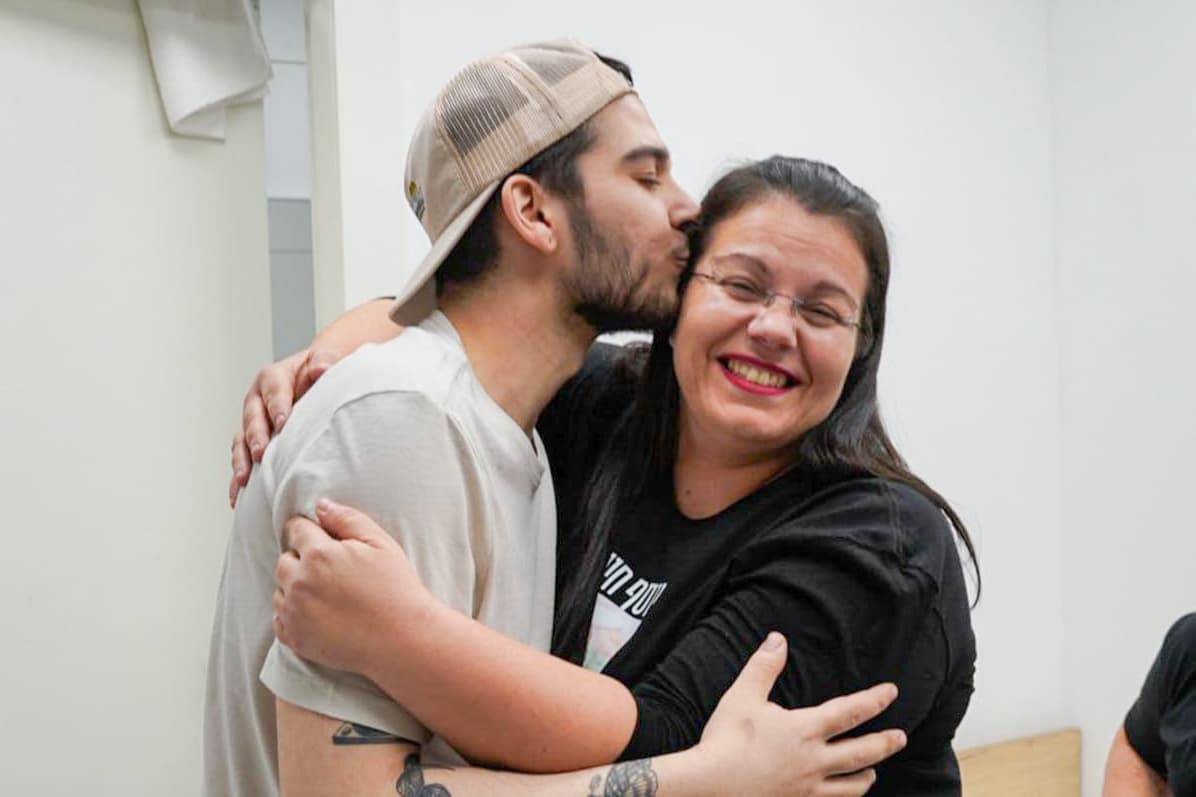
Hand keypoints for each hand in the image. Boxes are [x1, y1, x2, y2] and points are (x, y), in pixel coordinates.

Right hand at [229, 347, 342, 505]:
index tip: (283, 422)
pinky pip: (242, 459)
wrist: (317, 381)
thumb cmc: (322, 374)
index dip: (278, 404)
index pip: (274, 389)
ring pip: (241, 439)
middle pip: (253, 416)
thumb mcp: (326, 361)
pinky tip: (237, 495)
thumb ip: (324, 361)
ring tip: (244, 478)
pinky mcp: (252, 441)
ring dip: (242, 459)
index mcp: (275, 377)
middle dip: (256, 435)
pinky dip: (238, 477)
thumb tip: (322, 366)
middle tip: (260, 453)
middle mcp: (258, 399)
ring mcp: (253, 421)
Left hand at [274, 499, 428, 675]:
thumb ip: (347, 519)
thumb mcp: (380, 543)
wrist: (403, 640)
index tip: (324, 539)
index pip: (296, 529)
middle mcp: (299, 582)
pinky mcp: (294, 638)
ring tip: (328, 594)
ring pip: (280, 588)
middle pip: (285, 559)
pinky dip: (292, 613)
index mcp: (319, 554)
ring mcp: (294, 613)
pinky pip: (280, 618)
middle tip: (331, 569)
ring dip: (296, 586)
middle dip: (302, 558)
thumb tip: (320, 506)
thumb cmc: (396, 588)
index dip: (311, 530)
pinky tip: (319, 613)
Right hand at [697, 633, 906, 796]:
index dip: (874, 700)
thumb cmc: (725, 739)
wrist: (709, 786)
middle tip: (901, 737)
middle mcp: (813, 761)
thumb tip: (778, 639)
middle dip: (885, 743)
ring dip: (866, 775)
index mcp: (804, 730)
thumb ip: (763, 667)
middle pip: (862, 753)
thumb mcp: (742, 696)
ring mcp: (806, 788)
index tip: (892, 692)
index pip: (849, 712)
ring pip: (851, 786)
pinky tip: (839, 793)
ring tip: (873, 772)